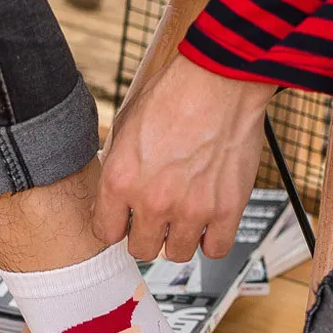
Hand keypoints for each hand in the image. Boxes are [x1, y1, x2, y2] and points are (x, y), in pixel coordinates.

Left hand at [94, 54, 273, 260]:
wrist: (220, 78)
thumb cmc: (174, 94)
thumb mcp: (126, 127)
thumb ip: (117, 169)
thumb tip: (111, 200)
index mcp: (120, 181)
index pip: (106, 233)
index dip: (116, 225)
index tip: (126, 220)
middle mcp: (153, 201)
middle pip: (141, 249)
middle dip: (147, 234)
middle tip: (157, 217)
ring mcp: (191, 210)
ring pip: (177, 254)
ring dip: (179, 238)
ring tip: (185, 215)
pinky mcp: (226, 210)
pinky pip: (215, 249)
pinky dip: (212, 239)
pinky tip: (210, 222)